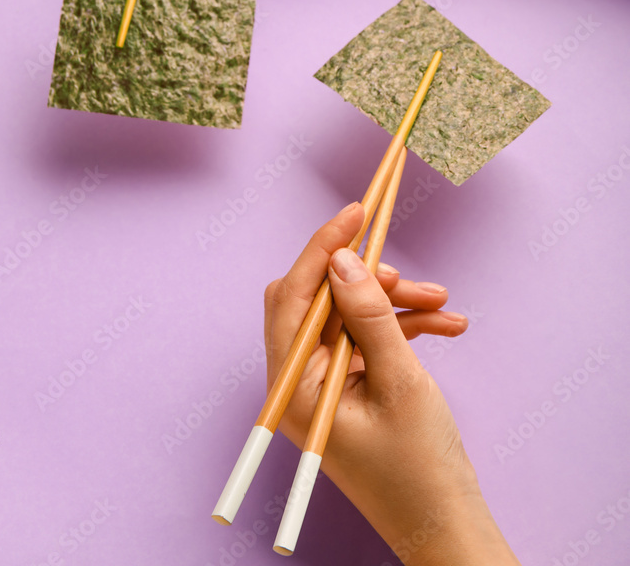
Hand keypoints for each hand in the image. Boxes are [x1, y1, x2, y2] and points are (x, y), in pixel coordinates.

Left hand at [264, 203, 519, 564]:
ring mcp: (323, 386)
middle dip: (366, 282)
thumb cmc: (421, 469)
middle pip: (320, 303)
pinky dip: (403, 328)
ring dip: (395, 303)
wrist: (447, 527)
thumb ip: (370, 315)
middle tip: (406, 274)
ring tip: (442, 302)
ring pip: (350, 318)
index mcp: (292, 388)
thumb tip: (342, 258)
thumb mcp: (400, 380)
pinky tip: (446, 325)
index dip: (322, 248)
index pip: (293, 297)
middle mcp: (298, 384)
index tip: (355, 212)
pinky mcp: (348, 389)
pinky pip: (368, 341)